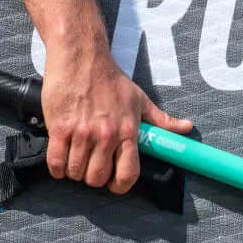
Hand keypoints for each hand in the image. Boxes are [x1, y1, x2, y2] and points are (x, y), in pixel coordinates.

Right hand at [41, 44, 192, 194]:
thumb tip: (187, 128)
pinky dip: (56, 167)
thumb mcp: (139, 99)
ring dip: (74, 170)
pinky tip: (60, 157)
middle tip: (90, 164)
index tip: (113, 183)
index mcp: (127, 131)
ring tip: (75, 157)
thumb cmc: (110, 78)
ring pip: (76, 172)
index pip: (128, 174)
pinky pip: (55, 162)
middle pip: (97, 178)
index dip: (120, 186)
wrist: (81, 57)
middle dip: (93, 177)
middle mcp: (105, 135)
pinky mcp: (59, 128)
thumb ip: (162, 120)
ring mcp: (81, 133)